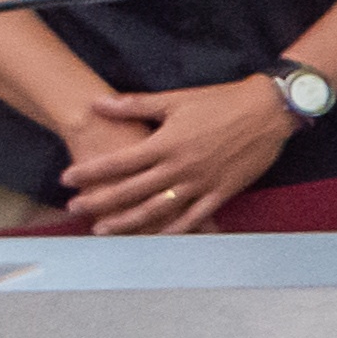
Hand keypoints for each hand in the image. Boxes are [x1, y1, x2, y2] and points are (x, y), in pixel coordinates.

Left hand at [58, 77, 291, 233]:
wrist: (268, 111)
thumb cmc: (221, 102)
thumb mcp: (176, 100)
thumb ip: (136, 105)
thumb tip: (99, 103)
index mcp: (166, 143)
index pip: (119, 162)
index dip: (91, 171)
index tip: (68, 179)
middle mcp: (180, 167)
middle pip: (131, 190)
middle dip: (99, 201)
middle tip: (76, 208)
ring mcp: (201, 183)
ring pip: (157, 209)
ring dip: (127, 221)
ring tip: (103, 229)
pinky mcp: (221, 192)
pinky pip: (193, 217)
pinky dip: (173, 230)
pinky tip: (155, 237)